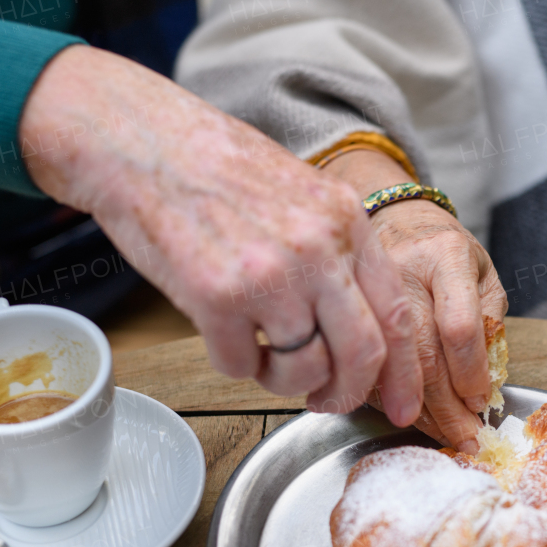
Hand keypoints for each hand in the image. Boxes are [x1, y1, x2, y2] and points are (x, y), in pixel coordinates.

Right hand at [19, 45, 422, 424]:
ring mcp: (268, 275)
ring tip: (262, 352)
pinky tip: (222, 331)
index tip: (402, 406)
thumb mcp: (303, 194)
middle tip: (327, 402)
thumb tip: (364, 328)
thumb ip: (338, 252)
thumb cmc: (216, 167)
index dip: (404, 373)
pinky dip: (233, 362)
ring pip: (302, 370)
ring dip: (283, 379)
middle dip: (347, 394)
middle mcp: (317, 250)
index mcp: (347, 222)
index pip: (397, 314)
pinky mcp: (216, 298)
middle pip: (362, 354)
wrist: (141, 140)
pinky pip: (241, 366)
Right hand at [323, 149, 508, 453]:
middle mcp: (401, 270)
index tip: (479, 401)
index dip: (469, 372)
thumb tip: (485, 378)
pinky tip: (404, 413)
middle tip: (462, 436)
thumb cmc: (441, 250)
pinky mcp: (344, 309)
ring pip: (387, 361)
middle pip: (420, 350)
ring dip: (414, 408)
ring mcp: (365, 290)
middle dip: (443, 404)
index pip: (458, 323)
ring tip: (438, 433)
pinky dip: (385, 396)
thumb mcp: (480, 270)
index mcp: (444, 255)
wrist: (390, 218)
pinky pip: (362, 362)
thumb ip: (488, 317)